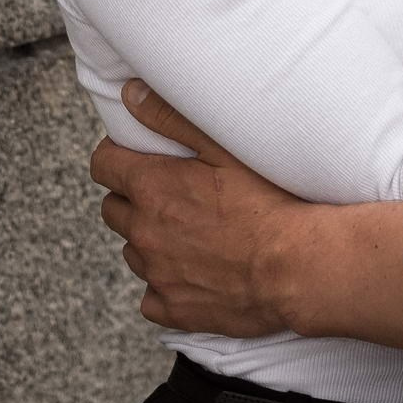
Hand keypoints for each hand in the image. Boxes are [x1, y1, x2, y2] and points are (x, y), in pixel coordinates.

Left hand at [91, 92, 302, 334]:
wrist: (299, 266)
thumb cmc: (269, 203)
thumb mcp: (223, 147)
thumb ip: (171, 118)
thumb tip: (131, 94)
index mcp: (151, 188)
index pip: (103, 165)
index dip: (117, 157)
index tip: (136, 158)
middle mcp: (144, 232)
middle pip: (113, 210)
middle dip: (133, 199)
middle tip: (171, 195)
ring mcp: (157, 274)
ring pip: (133, 252)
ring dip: (150, 241)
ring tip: (190, 234)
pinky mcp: (174, 308)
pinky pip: (151, 297)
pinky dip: (165, 285)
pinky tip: (194, 273)